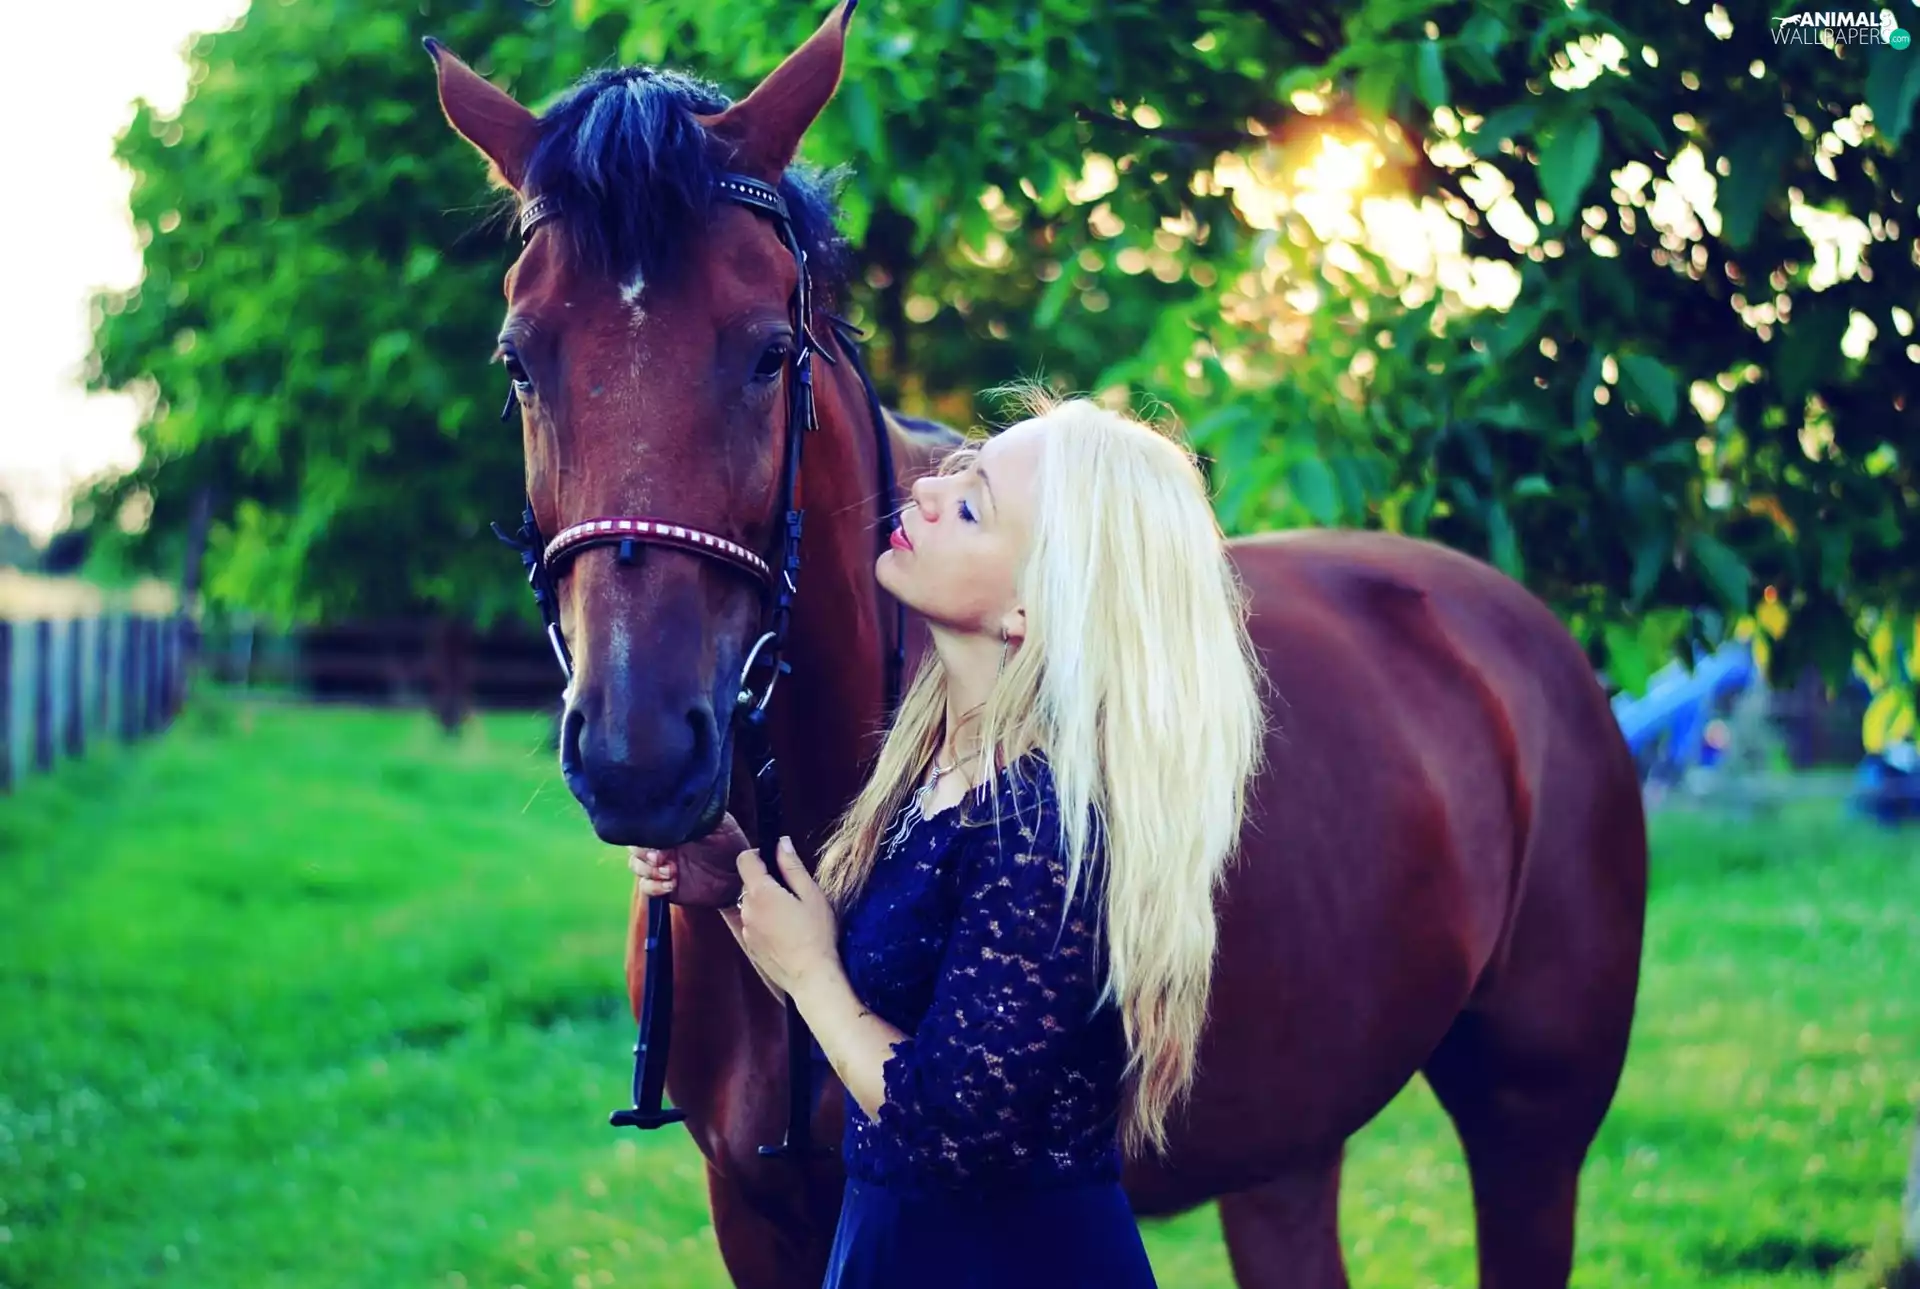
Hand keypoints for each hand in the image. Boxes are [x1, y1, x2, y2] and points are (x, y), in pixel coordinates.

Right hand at [627, 813, 751, 907]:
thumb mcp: (717, 824)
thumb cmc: (730, 845)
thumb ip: (695, 817)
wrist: (739, 877)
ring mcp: (662, 866)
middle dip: (644, 853)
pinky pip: (646, 887)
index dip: (647, 834)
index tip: (660, 843)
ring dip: (648, 870)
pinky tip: (671, 884)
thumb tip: (677, 810)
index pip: (646, 825)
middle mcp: (662, 844)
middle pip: (635, 845)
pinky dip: (654, 887)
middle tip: (661, 859)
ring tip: (671, 872)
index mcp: (672, 827)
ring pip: (636, 865)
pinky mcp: (665, 887)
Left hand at [724, 837, 842, 998]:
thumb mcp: (811, 894)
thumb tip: (781, 842)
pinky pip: (753, 924)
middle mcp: (747, 909)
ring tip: (792, 916)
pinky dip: (765, 922)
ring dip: (765, 903)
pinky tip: (786, 933)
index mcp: (761, 893)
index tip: (777, 863)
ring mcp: (746, 930)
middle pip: (748, 883)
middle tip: (793, 894)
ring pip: (751, 904)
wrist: (811, 977)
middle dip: (767, 882)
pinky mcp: (750, 946)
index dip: (759, 855)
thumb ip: (792, 866)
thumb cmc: (817, 934)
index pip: (744, 859)